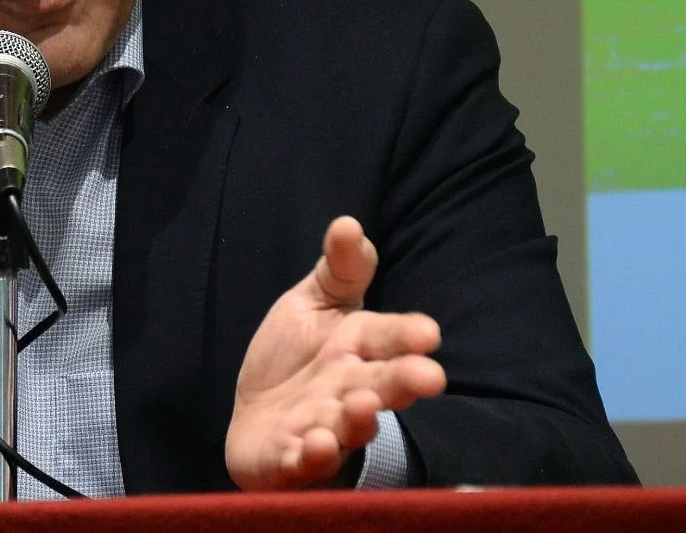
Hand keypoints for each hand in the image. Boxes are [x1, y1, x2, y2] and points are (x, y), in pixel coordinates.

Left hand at [225, 216, 445, 490]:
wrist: (256, 419)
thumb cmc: (295, 360)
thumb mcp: (313, 305)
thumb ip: (339, 271)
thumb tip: (348, 222)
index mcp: (357, 351)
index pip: (386, 338)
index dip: (406, 336)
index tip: (428, 332)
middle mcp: (349, 392)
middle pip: (381, 386)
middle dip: (404, 382)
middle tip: (429, 377)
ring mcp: (323, 429)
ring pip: (347, 427)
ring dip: (357, 419)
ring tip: (363, 406)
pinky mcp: (290, 462)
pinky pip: (302, 464)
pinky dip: (310, 457)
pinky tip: (313, 445)